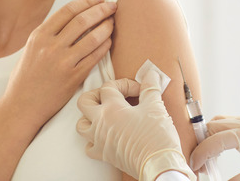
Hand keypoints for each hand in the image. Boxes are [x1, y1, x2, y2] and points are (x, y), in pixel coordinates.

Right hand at [4, 0, 116, 126]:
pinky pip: (95, 57)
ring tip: (113, 22)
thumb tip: (74, 16)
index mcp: (39, 35)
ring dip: (107, 26)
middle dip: (102, 10)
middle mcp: (51, 46)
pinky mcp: (73, 77)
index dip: (87, 1)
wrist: (22, 106)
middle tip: (113, 6)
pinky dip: (105, 46)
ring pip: (92, 37)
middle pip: (83, 20)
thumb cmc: (26, 77)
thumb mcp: (31, 48)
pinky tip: (110, 41)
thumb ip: (50, 33)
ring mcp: (63, 62)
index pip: (68, 10)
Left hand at [76, 71, 194, 180]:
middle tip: (112, 95)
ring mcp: (99, 140)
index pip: (109, 86)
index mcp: (112, 108)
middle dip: (96, 94)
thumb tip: (151, 75)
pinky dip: (94, 140)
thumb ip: (150, 88)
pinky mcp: (104, 155)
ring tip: (104, 114)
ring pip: (81, 125)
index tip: (140, 90)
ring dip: (89, 117)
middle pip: (84, 102)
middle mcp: (100, 123)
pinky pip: (89, 146)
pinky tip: (106, 136)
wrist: (159, 165)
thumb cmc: (157, 136)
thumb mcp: (155, 106)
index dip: (125, 84)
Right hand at [189, 114, 239, 180]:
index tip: (194, 165)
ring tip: (205, 160)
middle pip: (213, 126)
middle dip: (201, 144)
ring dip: (206, 140)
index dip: (203, 152)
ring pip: (216, 123)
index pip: (218, 138)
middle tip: (197, 165)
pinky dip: (214, 137)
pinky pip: (223, 125)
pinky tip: (214, 152)